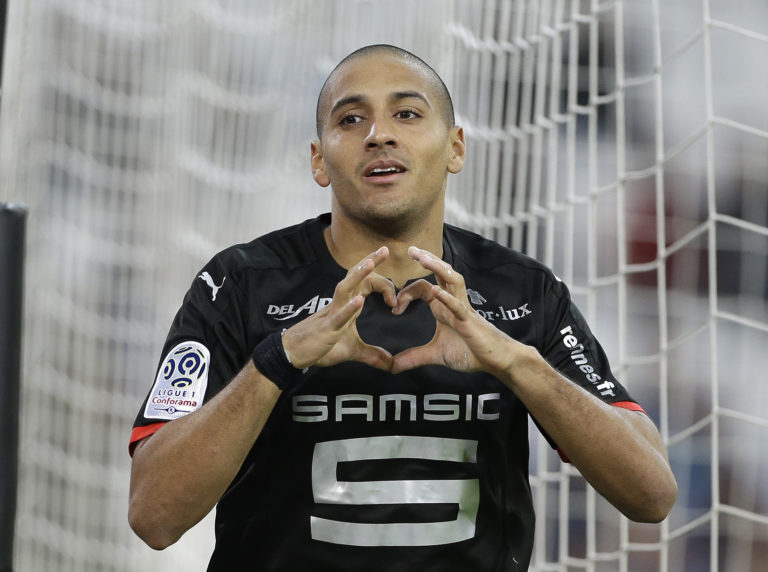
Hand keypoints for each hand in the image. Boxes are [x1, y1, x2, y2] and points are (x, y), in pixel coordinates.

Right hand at [281, 247, 395, 370]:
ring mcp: (332, 313)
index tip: (395, 300)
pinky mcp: (327, 328)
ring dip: (358, 275)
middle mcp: (340, 303)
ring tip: (370, 263)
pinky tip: (359, 301)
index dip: (382, 286)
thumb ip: (372, 354)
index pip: (366, 284)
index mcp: (347, 304)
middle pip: (355, 276)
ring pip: (345, 288)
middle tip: (384, 248)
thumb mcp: (352, 350)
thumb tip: (390, 365)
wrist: (294, 354)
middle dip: (369, 261)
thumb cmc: (321, 346)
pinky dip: (349, 308)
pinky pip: (338, 315)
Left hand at [391, 246, 521, 375]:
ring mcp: (463, 309)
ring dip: (438, 268)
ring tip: (423, 258)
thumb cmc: (470, 352)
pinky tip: (436, 291)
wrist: (496, 361)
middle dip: (427, 259)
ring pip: (452, 280)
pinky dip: (447, 299)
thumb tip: (391, 368)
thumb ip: (413, 358)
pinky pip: (458, 307)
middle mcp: (453, 302)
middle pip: (441, 273)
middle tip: (411, 249)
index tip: (394, 309)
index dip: (406, 294)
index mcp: (443, 307)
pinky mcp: (469, 322)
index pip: (423, 288)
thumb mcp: (435, 355)